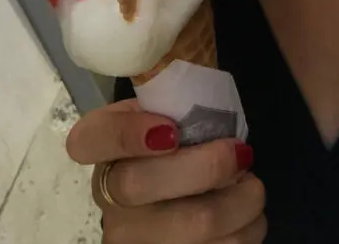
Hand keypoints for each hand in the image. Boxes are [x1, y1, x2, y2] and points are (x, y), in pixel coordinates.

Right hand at [67, 100, 265, 242]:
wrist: (180, 211)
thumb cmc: (184, 157)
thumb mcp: (171, 123)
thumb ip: (177, 109)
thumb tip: (207, 108)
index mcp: (107, 156)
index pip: (87, 140)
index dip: (126, 134)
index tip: (171, 131)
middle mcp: (110, 203)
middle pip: (142, 184)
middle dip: (210, 165)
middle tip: (241, 153)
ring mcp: (133, 241)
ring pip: (196, 223)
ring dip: (243, 201)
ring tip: (251, 189)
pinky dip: (248, 230)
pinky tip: (246, 219)